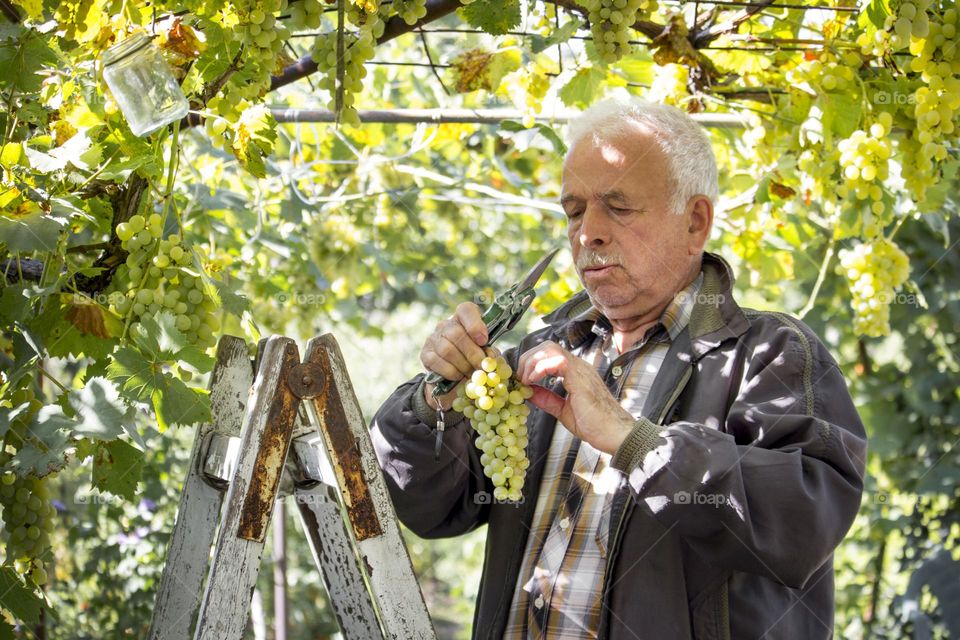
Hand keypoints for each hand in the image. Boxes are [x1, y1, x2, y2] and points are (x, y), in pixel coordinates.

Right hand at [421, 302, 488, 409]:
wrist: (456, 375)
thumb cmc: (474, 358)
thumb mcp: (486, 352)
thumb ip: (490, 352)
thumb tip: (490, 358)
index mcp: (464, 318)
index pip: (466, 310)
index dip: (475, 324)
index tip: (483, 341)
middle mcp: (446, 325)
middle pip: (456, 333)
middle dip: (472, 353)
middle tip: (481, 366)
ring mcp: (433, 338)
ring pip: (447, 349)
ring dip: (463, 365)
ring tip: (471, 373)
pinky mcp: (425, 354)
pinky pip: (436, 362)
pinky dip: (451, 372)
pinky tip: (458, 376)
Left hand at [517, 341, 635, 453]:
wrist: (615, 434)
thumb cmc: (596, 425)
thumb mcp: (563, 411)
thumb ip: (547, 399)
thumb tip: (529, 392)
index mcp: (576, 372)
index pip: (549, 353)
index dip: (531, 362)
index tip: (521, 379)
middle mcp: (579, 366)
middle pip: (547, 346)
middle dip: (528, 358)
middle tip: (519, 377)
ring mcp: (581, 370)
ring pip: (550, 349)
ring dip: (531, 362)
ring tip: (525, 380)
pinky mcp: (580, 378)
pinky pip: (557, 361)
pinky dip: (539, 368)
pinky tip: (532, 381)